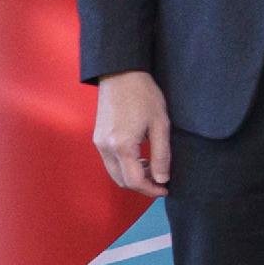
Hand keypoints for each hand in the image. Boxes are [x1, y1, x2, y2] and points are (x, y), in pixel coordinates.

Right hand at [92, 69, 171, 195]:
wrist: (121, 74)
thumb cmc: (144, 96)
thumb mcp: (160, 125)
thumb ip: (161, 155)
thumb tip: (163, 179)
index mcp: (122, 146)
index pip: (135, 181)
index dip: (152, 190)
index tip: (166, 189)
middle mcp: (105, 148)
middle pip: (122, 181)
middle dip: (142, 186)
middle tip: (161, 180)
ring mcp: (98, 143)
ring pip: (114, 173)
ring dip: (133, 177)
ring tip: (153, 168)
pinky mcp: (97, 138)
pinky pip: (110, 162)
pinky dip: (125, 167)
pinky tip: (140, 158)